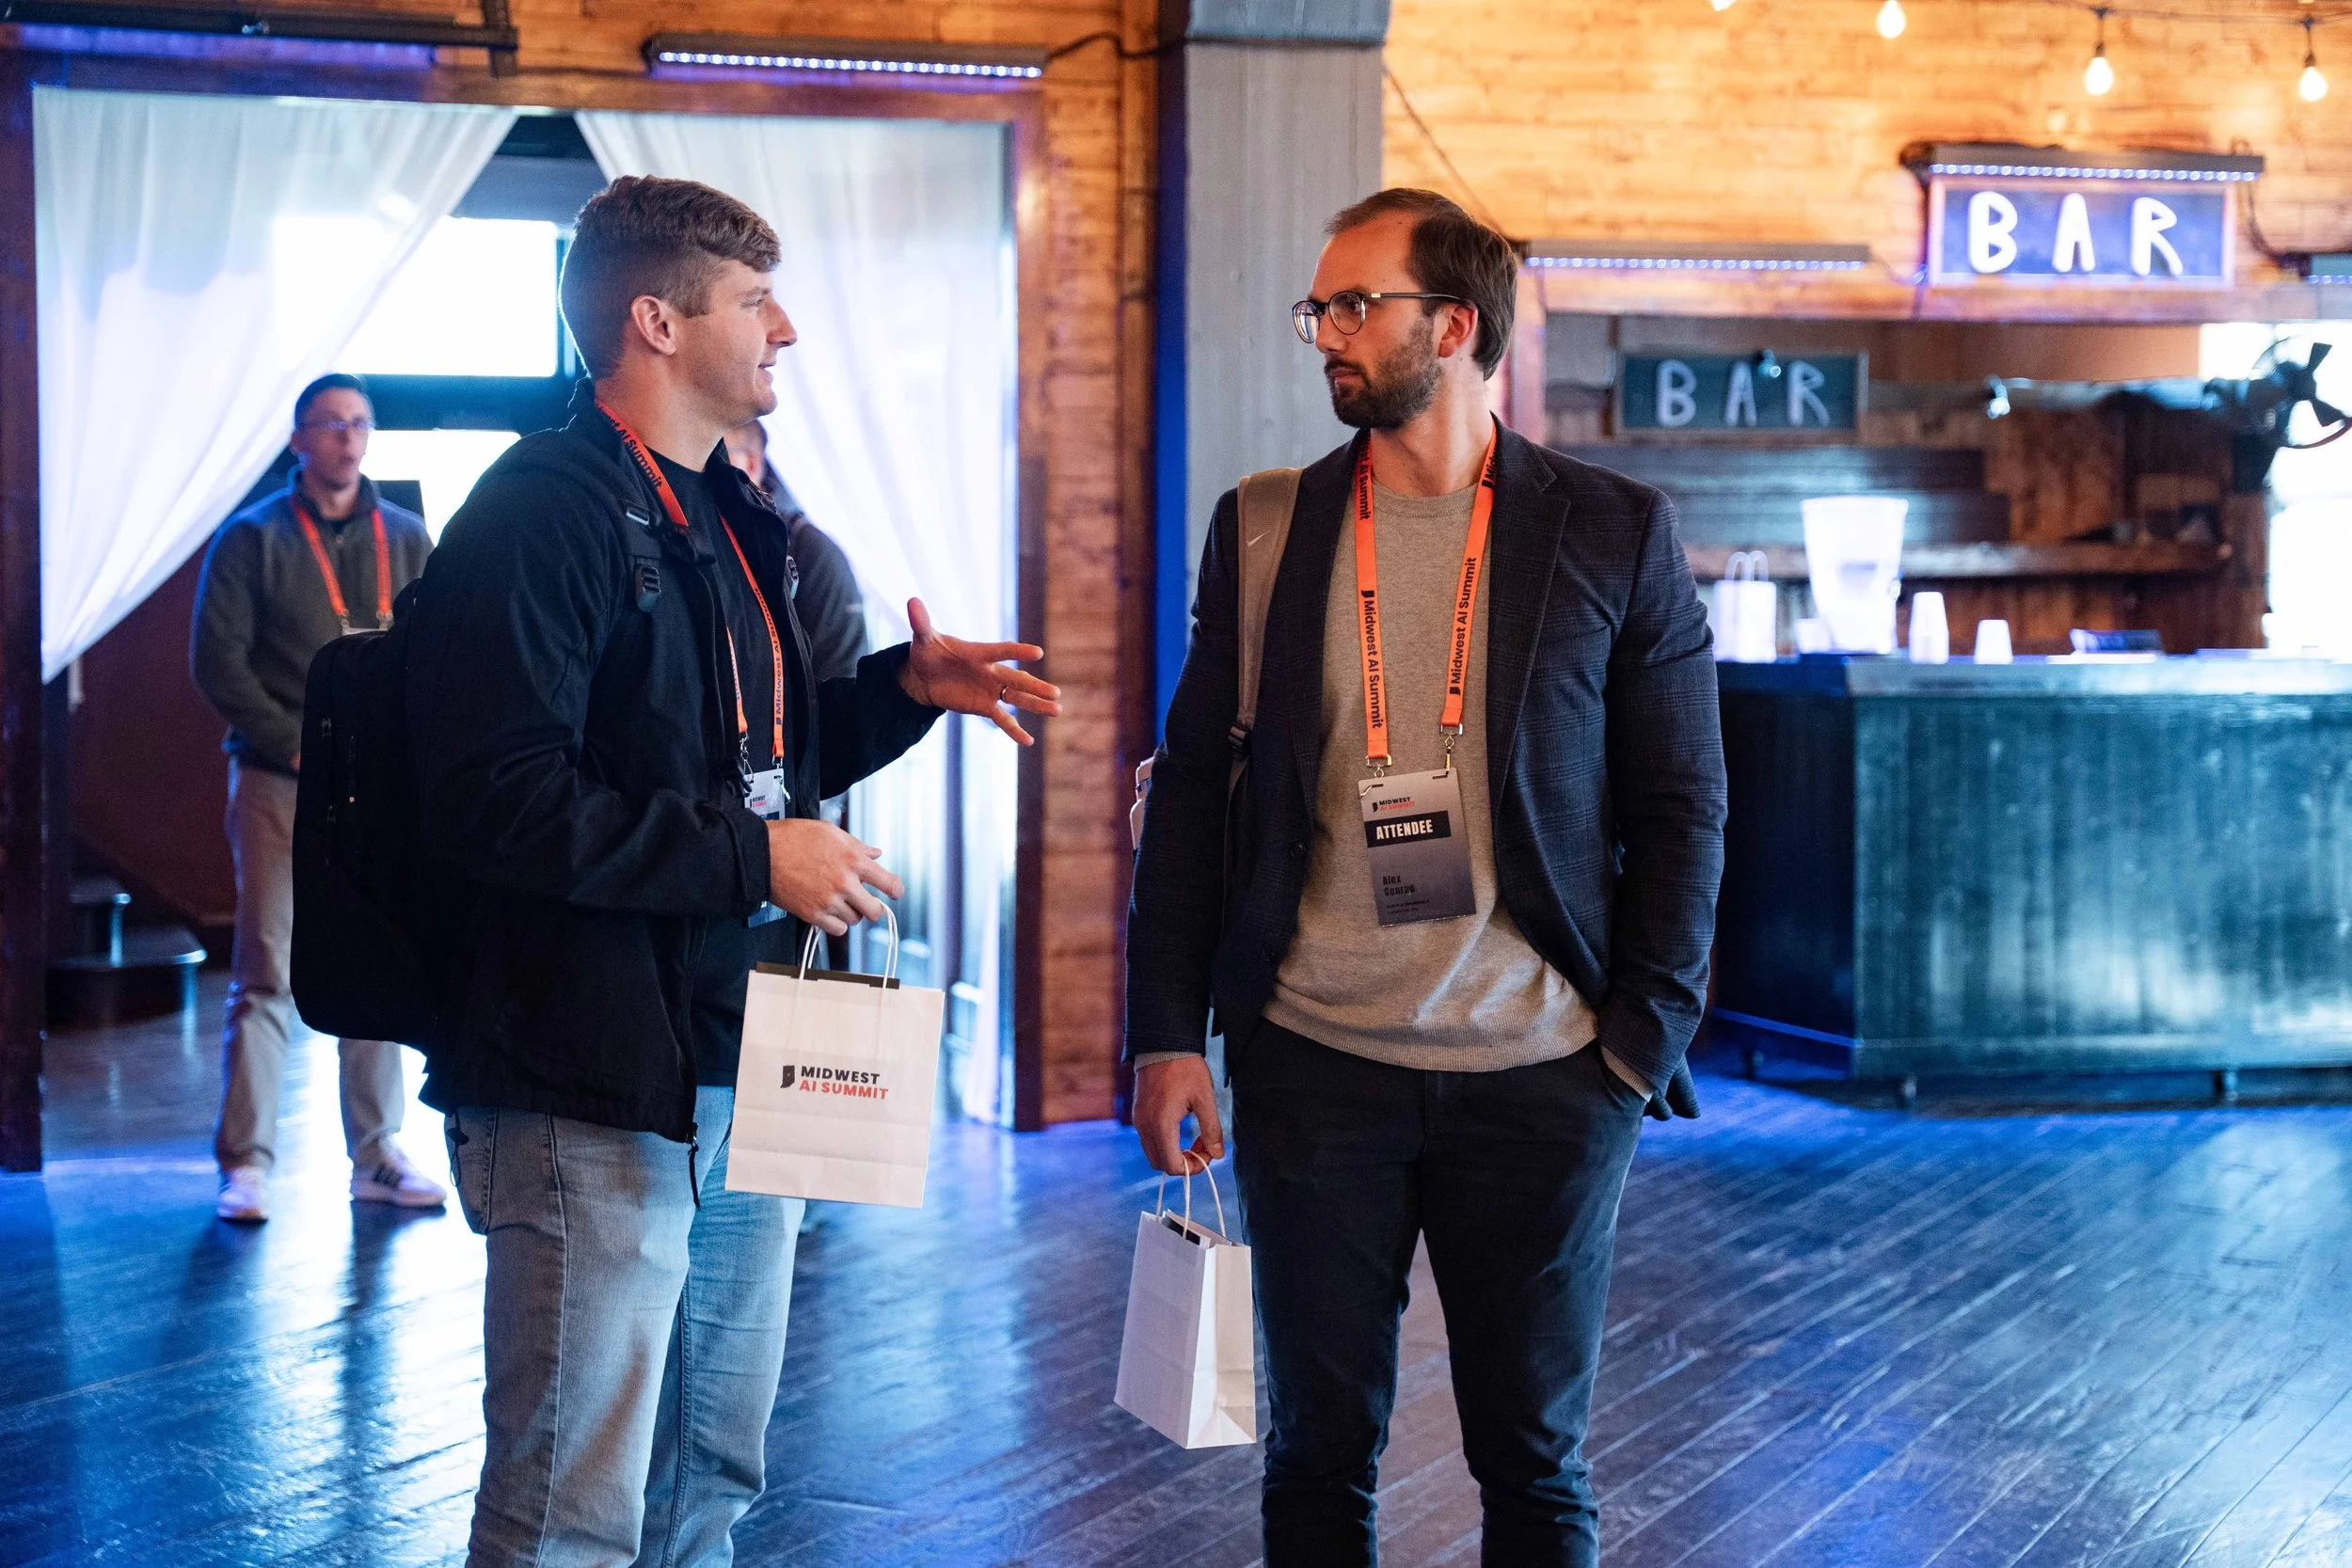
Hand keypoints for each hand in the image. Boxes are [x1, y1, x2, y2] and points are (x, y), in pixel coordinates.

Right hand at [764, 819, 904, 936]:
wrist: (762, 853)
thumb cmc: (794, 838)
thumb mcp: (831, 832)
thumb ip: (857, 845)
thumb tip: (876, 853)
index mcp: (853, 860)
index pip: (889, 883)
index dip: (895, 890)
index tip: (895, 893)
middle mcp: (844, 883)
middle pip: (875, 911)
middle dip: (873, 908)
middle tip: (866, 902)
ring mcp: (829, 901)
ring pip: (855, 920)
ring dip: (851, 913)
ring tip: (839, 902)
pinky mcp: (812, 914)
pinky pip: (837, 930)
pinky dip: (836, 924)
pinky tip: (830, 912)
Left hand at [896, 597, 1062, 744]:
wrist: (924, 675)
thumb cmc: (928, 652)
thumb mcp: (923, 638)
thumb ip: (921, 623)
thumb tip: (912, 601)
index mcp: (979, 652)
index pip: (1001, 651)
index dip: (1018, 652)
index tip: (1037, 653)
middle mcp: (990, 671)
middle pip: (1017, 679)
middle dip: (1035, 687)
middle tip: (1056, 693)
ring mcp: (990, 690)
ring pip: (1017, 698)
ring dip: (1036, 704)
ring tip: (1057, 710)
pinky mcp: (984, 706)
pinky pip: (1002, 719)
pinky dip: (1014, 730)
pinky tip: (1028, 742)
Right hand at [1134, 1055, 1224, 1175]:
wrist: (1163, 1043)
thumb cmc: (1185, 1068)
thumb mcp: (1205, 1098)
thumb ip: (1211, 1129)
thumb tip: (1217, 1154)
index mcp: (1161, 1124)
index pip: (1172, 1165)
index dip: (1192, 1167)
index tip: (1208, 1154)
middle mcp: (1145, 1125)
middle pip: (1160, 1163)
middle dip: (1183, 1162)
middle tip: (1203, 1146)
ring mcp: (1138, 1119)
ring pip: (1154, 1152)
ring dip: (1174, 1152)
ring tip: (1196, 1135)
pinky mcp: (1138, 1113)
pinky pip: (1149, 1139)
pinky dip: (1166, 1142)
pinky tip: (1182, 1126)